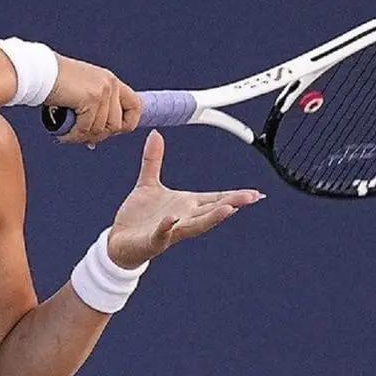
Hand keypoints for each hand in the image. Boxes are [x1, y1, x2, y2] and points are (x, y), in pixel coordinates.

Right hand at [46, 54, 141, 145]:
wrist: (40, 72)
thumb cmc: (55, 83)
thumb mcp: (81, 93)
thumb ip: (93, 112)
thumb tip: (93, 139)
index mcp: (111, 81)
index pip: (135, 106)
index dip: (127, 124)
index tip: (110, 132)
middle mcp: (111, 84)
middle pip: (117, 125)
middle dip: (99, 136)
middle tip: (81, 138)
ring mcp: (102, 91)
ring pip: (100, 129)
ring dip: (83, 137)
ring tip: (68, 136)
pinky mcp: (91, 99)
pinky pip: (86, 129)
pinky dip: (73, 136)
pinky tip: (63, 135)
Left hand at [106, 130, 263, 268]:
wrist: (119, 241)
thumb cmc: (139, 217)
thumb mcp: (148, 184)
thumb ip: (153, 160)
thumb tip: (155, 134)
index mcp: (186, 205)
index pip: (215, 198)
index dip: (235, 195)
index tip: (255, 193)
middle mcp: (183, 218)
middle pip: (211, 210)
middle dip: (231, 203)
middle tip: (252, 198)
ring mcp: (170, 230)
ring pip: (194, 225)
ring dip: (211, 218)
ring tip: (228, 210)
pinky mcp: (153, 240)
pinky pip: (162, 233)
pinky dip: (167, 227)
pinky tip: (172, 219)